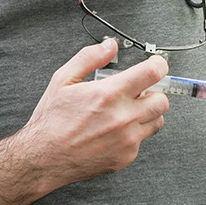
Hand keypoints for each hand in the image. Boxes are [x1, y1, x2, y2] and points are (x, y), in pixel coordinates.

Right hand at [20, 39, 168, 187]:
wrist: (43, 158)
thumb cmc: (51, 121)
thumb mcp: (63, 80)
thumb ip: (90, 58)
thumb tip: (109, 47)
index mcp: (109, 94)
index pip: (152, 73)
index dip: (159, 65)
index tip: (156, 65)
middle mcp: (123, 117)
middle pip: (162, 100)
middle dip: (154, 92)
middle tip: (140, 92)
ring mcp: (127, 139)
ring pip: (157, 121)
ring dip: (148, 113)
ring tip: (128, 111)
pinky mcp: (126, 156)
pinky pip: (142, 140)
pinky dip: (135, 133)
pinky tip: (116, 130)